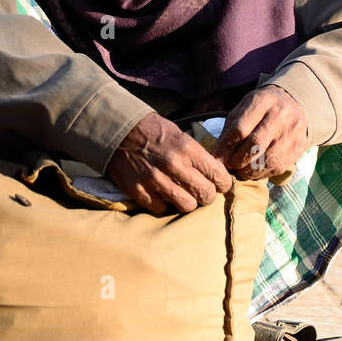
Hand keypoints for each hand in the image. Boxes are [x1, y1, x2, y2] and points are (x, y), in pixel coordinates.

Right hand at [107, 112, 232, 214]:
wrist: (117, 131)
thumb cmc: (153, 131)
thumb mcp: (180, 134)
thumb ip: (197, 155)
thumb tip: (216, 172)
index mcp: (186, 148)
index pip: (217, 175)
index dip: (223, 182)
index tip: (221, 184)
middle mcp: (173, 165)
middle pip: (206, 195)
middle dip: (208, 195)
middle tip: (203, 191)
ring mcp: (155, 180)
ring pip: (187, 206)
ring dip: (188, 201)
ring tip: (183, 194)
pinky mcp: (139, 192)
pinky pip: (163, 209)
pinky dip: (165, 204)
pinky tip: (163, 194)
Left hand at [212, 85, 309, 180]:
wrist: (294, 103)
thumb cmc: (261, 108)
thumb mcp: (243, 109)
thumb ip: (230, 129)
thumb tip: (217, 156)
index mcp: (263, 101)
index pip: (240, 129)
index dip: (226, 147)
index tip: (216, 158)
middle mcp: (281, 115)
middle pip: (255, 145)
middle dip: (237, 161)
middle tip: (228, 167)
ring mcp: (293, 132)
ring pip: (267, 160)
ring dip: (249, 171)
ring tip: (239, 171)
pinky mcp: (299, 147)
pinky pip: (277, 167)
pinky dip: (262, 174)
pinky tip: (254, 171)